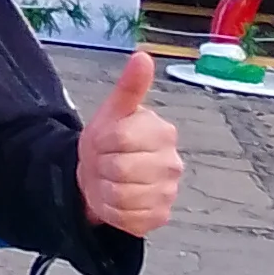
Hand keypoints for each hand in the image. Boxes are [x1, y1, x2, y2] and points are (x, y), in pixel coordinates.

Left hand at [77, 49, 183, 236]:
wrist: (101, 174)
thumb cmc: (109, 140)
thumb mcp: (114, 111)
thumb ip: (129, 87)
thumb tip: (143, 57)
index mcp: (163, 133)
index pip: (120, 138)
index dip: (101, 140)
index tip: (102, 139)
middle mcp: (172, 163)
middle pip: (121, 170)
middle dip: (101, 166)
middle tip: (103, 161)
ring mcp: (169, 192)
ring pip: (123, 195)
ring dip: (104, 189)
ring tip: (107, 179)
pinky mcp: (160, 217)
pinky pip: (127, 218)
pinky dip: (112, 210)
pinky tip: (114, 198)